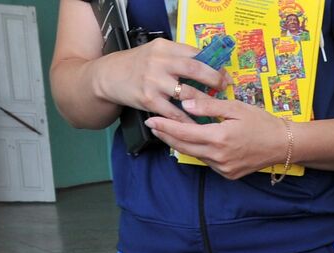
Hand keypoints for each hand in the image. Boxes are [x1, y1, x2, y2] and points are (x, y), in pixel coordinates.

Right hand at [93, 38, 225, 122]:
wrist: (109, 76)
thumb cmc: (138, 65)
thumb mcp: (156, 53)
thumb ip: (178, 57)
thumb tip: (208, 66)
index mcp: (165, 47)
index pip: (195, 53)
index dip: (213, 65)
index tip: (224, 74)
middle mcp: (159, 61)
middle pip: (195, 69)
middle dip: (214, 79)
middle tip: (224, 88)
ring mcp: (154, 81)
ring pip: (188, 93)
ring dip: (205, 102)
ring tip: (214, 108)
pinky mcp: (149, 99)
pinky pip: (174, 113)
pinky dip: (188, 120)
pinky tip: (198, 124)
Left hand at [146, 92, 289, 178]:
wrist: (283, 144)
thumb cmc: (262, 122)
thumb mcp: (236, 107)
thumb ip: (209, 105)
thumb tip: (185, 102)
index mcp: (219, 138)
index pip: (184, 132)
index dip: (165, 126)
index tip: (152, 120)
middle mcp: (219, 157)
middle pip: (184, 147)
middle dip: (167, 136)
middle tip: (153, 126)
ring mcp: (223, 168)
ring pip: (194, 155)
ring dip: (180, 144)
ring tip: (168, 132)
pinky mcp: (228, 174)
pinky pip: (207, 161)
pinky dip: (198, 151)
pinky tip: (193, 141)